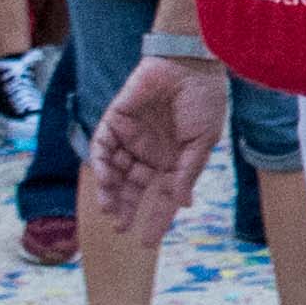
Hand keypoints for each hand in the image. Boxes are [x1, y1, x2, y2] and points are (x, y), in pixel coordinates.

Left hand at [76, 46, 234, 251]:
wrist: (189, 63)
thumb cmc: (203, 100)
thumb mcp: (203, 142)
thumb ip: (188, 172)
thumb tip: (182, 204)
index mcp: (174, 159)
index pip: (162, 195)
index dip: (156, 218)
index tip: (147, 241)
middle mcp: (150, 151)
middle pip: (133, 187)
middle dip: (125, 208)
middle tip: (120, 227)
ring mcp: (131, 137)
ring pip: (115, 172)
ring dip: (111, 191)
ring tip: (110, 208)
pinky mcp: (115, 120)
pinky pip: (102, 147)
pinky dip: (102, 164)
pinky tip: (107, 179)